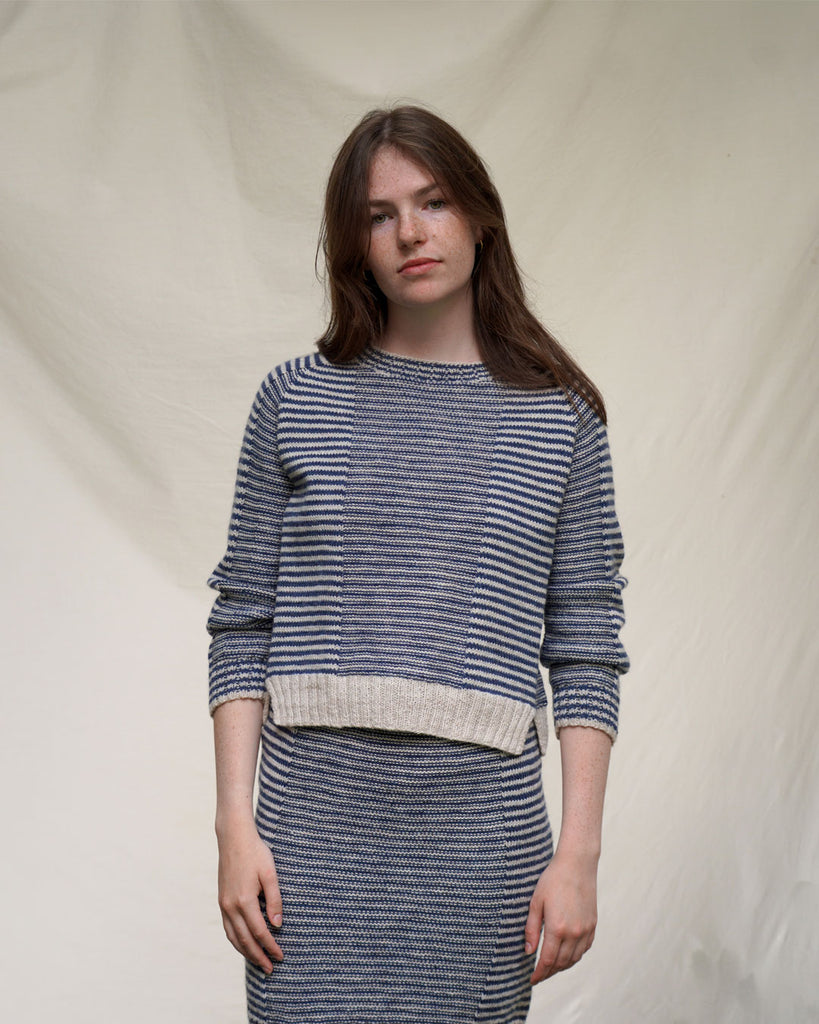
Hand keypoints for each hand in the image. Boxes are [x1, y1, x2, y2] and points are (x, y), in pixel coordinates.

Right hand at [217, 819, 283, 972]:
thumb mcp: (270, 874)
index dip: (271, 947)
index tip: (280, 956)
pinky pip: (227, 927)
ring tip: (258, 961)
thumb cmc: (256, 853)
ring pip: (234, 937)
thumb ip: (274, 901)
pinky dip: (236, 940)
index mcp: (244, 901)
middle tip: (270, 968)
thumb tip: (277, 926)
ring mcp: (224, 904)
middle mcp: (231, 906)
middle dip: (258, 956)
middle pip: (245, 940)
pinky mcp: (222, 900)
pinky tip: (244, 944)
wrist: (234, 838)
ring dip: (246, 952)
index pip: (260, 932)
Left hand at [524, 851, 597, 984]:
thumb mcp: (536, 902)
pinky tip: (566, 955)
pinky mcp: (593, 925)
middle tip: (539, 976)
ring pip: (574, 959)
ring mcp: (586, 930)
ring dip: (562, 967)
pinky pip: (584, 949)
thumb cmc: (553, 880)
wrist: (577, 864)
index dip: (539, 973)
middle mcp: (574, 932)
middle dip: (549, 973)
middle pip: (561, 963)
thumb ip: (532, 929)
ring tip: (550, 968)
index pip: (548, 960)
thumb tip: (529, 952)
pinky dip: (575, 957)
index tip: (532, 980)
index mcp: (557, 927)